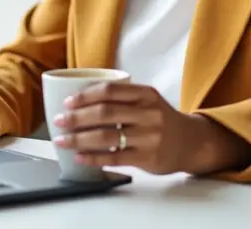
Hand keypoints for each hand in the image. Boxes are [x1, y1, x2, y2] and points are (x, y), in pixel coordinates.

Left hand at [52, 82, 250, 175]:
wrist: (191, 142)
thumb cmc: (161, 119)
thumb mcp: (148, 101)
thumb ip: (122, 98)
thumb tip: (80, 101)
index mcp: (146, 94)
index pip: (110, 91)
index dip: (85, 96)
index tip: (67, 102)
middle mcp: (149, 113)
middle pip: (105, 113)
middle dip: (77, 117)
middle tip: (59, 121)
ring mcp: (149, 136)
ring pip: (107, 137)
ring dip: (79, 139)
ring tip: (62, 141)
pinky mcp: (148, 157)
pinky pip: (115, 158)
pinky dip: (93, 157)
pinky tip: (80, 157)